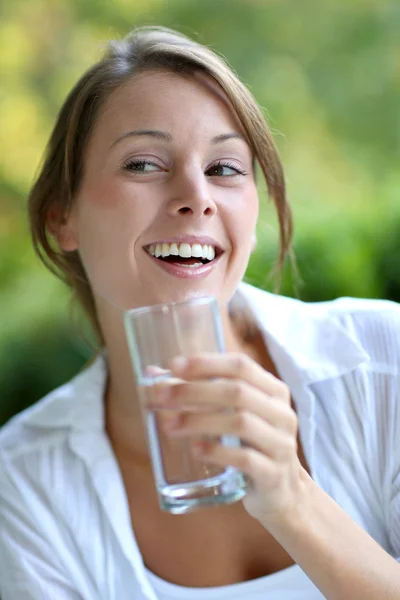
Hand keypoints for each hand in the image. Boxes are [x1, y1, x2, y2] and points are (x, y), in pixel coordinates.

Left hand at [153, 352, 308, 526]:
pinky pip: (245, 458)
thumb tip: (153, 374)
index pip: (241, 365)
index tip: (174, 366)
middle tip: (162, 396)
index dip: (207, 363)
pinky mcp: (273, 474)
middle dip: (195, 391)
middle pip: (237, 392)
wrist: (281, 492)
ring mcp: (281, 444)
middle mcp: (282, 413)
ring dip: (199, 420)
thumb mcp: (234, 415)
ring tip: (170, 425)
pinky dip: (217, 451)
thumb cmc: (250, 444)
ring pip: (240, 423)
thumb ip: (201, 393)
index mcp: (274, 391)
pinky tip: (195, 450)